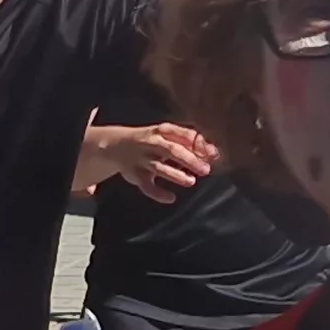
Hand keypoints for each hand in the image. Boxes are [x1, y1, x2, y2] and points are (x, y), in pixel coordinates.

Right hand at [77, 119, 215, 201]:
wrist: (116, 145)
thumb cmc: (151, 140)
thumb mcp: (167, 135)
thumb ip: (189, 143)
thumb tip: (214, 154)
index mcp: (162, 131)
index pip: (183, 135)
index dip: (199, 145)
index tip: (213, 155)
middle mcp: (152, 143)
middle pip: (172, 150)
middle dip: (190, 160)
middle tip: (205, 169)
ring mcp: (143, 160)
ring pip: (160, 168)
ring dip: (176, 175)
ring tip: (191, 181)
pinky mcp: (136, 175)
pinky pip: (147, 186)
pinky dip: (158, 194)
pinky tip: (171, 198)